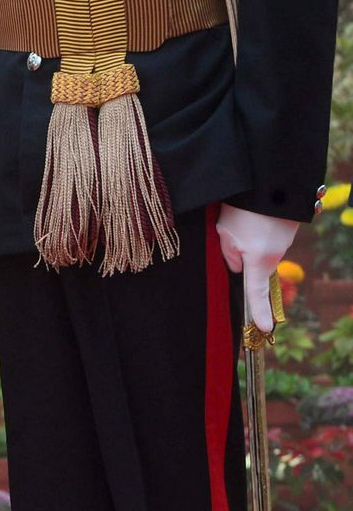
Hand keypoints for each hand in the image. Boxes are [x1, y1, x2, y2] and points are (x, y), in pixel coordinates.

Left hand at [217, 203, 298, 334]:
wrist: (270, 180)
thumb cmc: (243, 208)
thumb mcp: (225, 233)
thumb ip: (228, 255)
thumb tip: (238, 267)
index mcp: (259, 261)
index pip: (256, 293)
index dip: (258, 312)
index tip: (262, 330)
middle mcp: (275, 255)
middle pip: (252, 265)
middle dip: (239, 253)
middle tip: (230, 230)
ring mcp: (284, 242)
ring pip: (258, 248)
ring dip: (247, 237)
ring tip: (241, 216)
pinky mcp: (286, 230)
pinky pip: (266, 236)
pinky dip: (256, 228)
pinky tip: (251, 213)